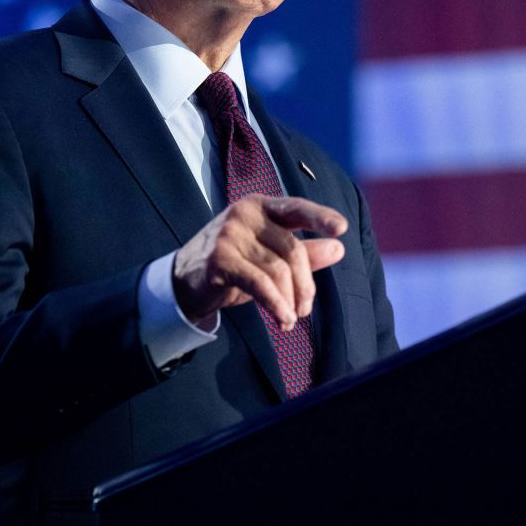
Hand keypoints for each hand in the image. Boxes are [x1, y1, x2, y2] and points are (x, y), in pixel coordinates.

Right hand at [172, 195, 346, 330]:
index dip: (320, 217)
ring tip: (290, 319)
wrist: (184, 281)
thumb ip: (305, 251)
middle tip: (304, 309)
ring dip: (289, 301)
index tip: (341, 228)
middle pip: (292, 249)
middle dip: (304, 284)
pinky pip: (259, 283)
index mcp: (262, 206)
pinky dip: (275, 303)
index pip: (296, 208)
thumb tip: (339, 248)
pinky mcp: (219, 259)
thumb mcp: (270, 256)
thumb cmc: (234, 264)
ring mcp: (230, 234)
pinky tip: (282, 318)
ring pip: (278, 270)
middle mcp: (245, 214)